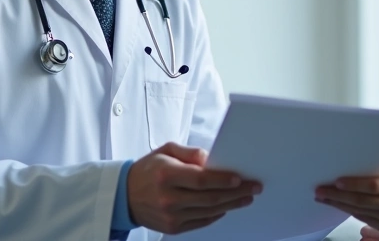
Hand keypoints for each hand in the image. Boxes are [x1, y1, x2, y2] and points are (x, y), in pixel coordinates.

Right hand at [127, 142, 261, 233]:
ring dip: (232, 204)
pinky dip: (218, 213)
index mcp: (166, 175)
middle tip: (254, 187)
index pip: (200, 179)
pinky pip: (202, 222)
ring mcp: (171, 216)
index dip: (222, 180)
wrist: (124, 195)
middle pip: (210, 198)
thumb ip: (190, 153)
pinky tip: (228, 206)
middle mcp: (168, 198)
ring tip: (247, 197)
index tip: (240, 178)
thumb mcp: (166, 151)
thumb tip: (213, 159)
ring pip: (210, 211)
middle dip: (236, 192)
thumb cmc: (148, 169)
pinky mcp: (173, 228)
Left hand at [315, 168, 378, 233]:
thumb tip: (353, 164)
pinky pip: (364, 218)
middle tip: (320, 190)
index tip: (336, 181)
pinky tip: (338, 204)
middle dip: (338, 196)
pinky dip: (349, 210)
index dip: (354, 184)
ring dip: (338, 204)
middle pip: (362, 201)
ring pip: (359, 211)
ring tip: (323, 197)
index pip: (374, 185)